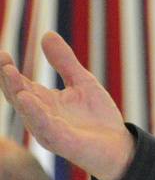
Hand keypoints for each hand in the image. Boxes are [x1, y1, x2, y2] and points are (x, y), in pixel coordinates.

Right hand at [0, 31, 133, 179]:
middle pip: (17, 96)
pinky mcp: (63, 142)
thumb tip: (47, 33)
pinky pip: (45, 127)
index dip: (9, 69)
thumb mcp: (82, 82)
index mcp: (43, 102)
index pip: (20, 84)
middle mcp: (40, 116)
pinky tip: (27, 99)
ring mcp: (50, 130)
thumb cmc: (98, 117)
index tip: (2, 53)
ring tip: (9, 72)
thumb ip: (64, 61)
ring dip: (17, 92)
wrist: (119, 145)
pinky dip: (34, 113)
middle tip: (2, 59)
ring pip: (27, 111)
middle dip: (8, 79)